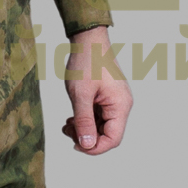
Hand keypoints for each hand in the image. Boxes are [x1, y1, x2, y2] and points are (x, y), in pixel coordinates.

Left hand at [60, 25, 130, 154]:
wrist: (88, 40)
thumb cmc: (86, 62)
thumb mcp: (81, 95)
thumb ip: (84, 121)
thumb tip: (87, 145)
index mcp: (120, 106)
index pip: (113, 139)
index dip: (95, 148)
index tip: (76, 146)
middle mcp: (121, 105)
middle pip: (107, 134)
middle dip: (87, 138)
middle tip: (67, 132)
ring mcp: (114, 101)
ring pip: (101, 127)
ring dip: (84, 129)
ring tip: (66, 125)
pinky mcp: (106, 98)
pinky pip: (98, 116)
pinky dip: (85, 120)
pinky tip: (71, 119)